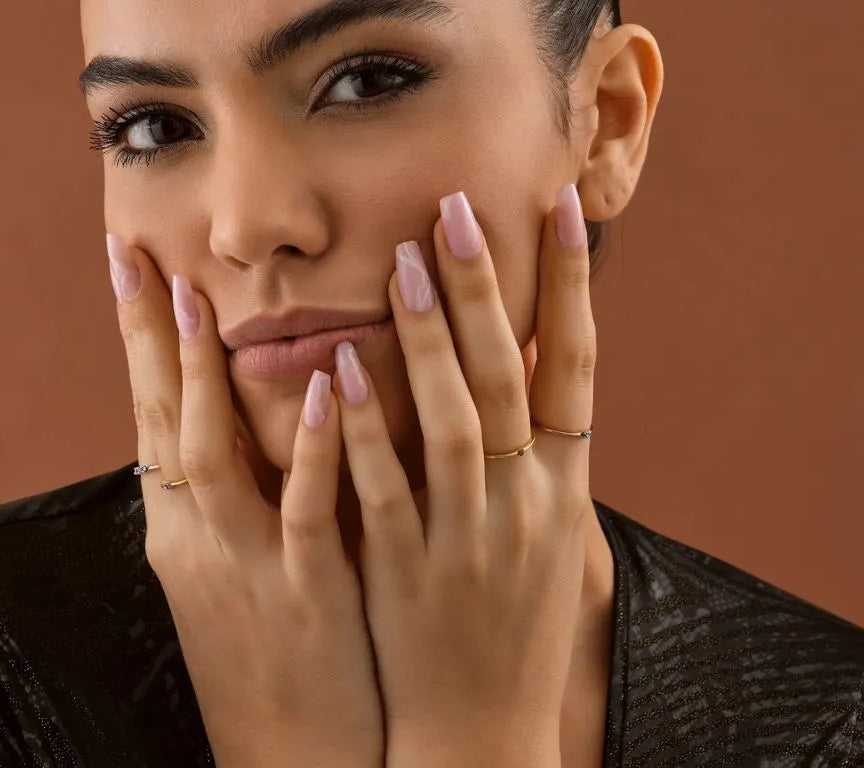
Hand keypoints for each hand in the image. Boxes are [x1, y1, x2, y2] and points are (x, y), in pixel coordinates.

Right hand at [106, 236, 384, 767]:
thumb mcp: (230, 568)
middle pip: (161, 419)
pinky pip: (302, 510)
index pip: (151, 413)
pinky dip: (309, 448)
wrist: (295, 757)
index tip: (129, 265)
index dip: (139, 340)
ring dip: (203, 375)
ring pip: (211, 454)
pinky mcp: (304, 593)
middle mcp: (197, 535)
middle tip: (135, 256)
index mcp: (182, 524)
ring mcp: (244, 563)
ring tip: (198, 300)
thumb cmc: (270, 649)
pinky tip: (325, 390)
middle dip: (145, 337)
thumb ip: (233, 489)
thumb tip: (235, 411)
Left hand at [330, 186, 594, 767]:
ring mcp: (469, 535)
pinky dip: (367, 428)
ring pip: (452, 420)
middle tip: (457, 207)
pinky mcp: (406, 569)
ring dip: (429, 339)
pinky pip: (386, 487)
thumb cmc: (516, 622)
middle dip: (486, 287)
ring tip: (404, 262)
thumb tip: (533, 363)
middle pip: (508, 375)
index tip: (564, 205)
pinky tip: (343, 369)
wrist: (484, 733)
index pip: (577, 362)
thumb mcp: (552, 534)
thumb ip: (543, 451)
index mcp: (566, 484)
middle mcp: (527, 500)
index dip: (572, 282)